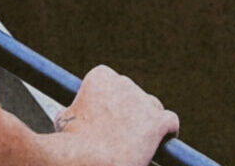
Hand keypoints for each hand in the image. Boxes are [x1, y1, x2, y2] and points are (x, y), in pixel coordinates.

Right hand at [47, 64, 176, 165]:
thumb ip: (72, 112)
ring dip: (148, 121)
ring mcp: (142, 100)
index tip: (111, 119)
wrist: (91, 158)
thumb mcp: (64, 119)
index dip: (114, 102)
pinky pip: (171, 121)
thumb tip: (68, 115)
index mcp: (101, 76)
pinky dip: (169, 131)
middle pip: (135, 94)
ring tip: (140, 141)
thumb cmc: (73, 143)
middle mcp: (123, 82)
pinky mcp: (157, 121)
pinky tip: (163, 141)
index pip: (115, 83)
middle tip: (124, 134)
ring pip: (154, 107)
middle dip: (131, 112)